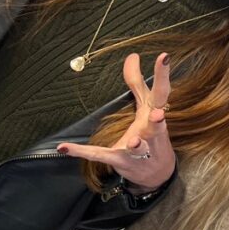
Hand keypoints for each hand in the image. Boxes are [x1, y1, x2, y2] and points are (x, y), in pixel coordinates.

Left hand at [58, 52, 174, 190]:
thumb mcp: (146, 107)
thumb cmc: (152, 135)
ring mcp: (138, 151)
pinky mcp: (120, 161)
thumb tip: (131, 55)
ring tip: (133, 141)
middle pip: (157, 126)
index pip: (162, 94)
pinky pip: (100, 155)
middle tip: (158, 114)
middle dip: (158, 122)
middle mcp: (152, 134)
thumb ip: (137, 82)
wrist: (157, 174)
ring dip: (136, 144)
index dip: (162, 76)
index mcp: (156, 115)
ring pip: (137, 147)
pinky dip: (81, 152)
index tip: (163, 57)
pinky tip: (64, 148)